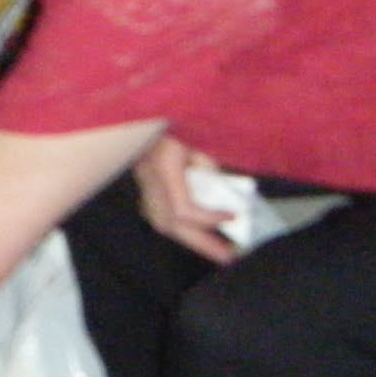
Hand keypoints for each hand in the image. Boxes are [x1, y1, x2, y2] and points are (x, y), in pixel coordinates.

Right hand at [132, 134, 238, 264]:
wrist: (142, 119)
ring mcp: (145, 189)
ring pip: (165, 225)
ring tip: (218, 250)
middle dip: (204, 244)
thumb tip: (224, 193)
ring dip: (194, 240)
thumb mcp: (195, 140)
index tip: (233, 215)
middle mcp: (151, 184)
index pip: (183, 208)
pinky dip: (184, 229)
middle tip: (229, 257)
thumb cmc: (172, 124)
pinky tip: (201, 234)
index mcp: (163, 168)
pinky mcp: (146, 192)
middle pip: (173, 226)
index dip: (209, 217)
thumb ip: (208, 166)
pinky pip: (164, 218)